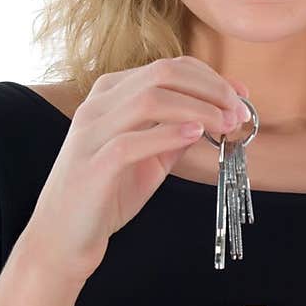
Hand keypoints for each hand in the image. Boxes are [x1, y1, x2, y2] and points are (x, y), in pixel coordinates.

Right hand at [24, 56, 251, 282]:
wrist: (63, 237)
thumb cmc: (106, 196)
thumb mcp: (148, 158)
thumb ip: (174, 135)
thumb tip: (217, 117)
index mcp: (110, 95)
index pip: (167, 68)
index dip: (211, 77)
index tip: (242, 96)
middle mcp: (98, 105)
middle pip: (162, 74)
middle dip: (210, 88)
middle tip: (240, 111)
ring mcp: (91, 132)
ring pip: (150, 99)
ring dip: (198, 108)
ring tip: (227, 124)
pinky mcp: (92, 164)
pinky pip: (132, 141)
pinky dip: (169, 134)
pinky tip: (196, 136)